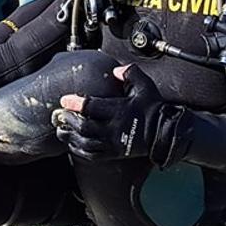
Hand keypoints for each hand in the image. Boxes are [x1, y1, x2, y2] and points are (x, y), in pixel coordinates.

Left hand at [53, 65, 184, 164]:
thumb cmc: (154, 108)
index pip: (92, 106)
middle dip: (69, 120)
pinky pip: (91, 155)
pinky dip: (78, 150)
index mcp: (120, 110)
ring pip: (85, 142)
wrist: (165, 133)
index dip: (76, 103)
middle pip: (84, 126)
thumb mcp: (145, 86)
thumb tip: (116, 70)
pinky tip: (72, 143)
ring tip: (61, 129)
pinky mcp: (114, 153)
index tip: (65, 99)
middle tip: (60, 113)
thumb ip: (130, 73)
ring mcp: (113, 143)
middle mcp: (114, 129)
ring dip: (70, 136)